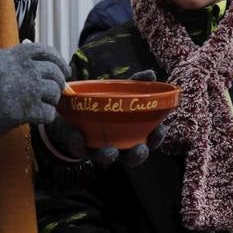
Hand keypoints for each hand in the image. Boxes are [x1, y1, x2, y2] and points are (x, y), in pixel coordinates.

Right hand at [0, 41, 67, 147]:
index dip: (59, 60)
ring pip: (54, 92)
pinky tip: (37, 117)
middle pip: (54, 72)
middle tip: (54, 92)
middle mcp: (20, 68)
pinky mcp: (24, 110)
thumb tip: (49, 64)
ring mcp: (24, 89)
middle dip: (58, 84)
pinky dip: (46, 117)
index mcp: (12, 55)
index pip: (44, 50)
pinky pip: (49, 113)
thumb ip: (18, 61)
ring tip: (42, 105)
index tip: (64, 71)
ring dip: (52, 101)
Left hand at [47, 69, 166, 167]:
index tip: (160, 128)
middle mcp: (117, 146)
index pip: (149, 141)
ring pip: (106, 158)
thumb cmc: (104, 103)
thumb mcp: (119, 91)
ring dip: (109, 155)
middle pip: (131, 158)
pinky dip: (78, 143)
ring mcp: (97, 149)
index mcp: (130, 135)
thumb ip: (135, 84)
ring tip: (110, 150)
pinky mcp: (78, 148)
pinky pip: (78, 149)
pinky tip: (77, 134)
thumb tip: (151, 74)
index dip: (156, 138)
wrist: (72, 109)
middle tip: (140, 148)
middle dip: (137, 155)